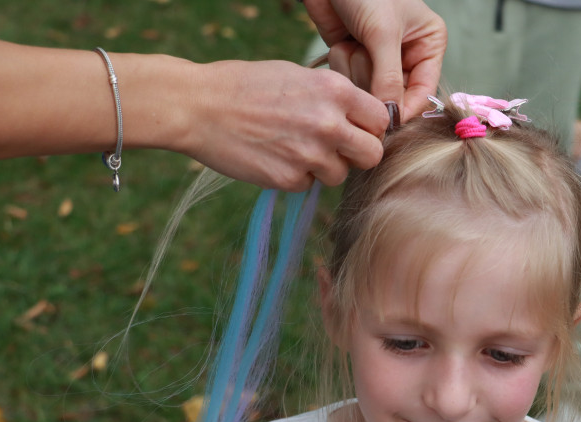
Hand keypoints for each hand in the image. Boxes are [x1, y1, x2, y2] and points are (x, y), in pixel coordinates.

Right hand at [178, 59, 387, 190]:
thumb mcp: (297, 76)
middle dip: (358, 154)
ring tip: (295, 148)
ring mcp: (309, 155)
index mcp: (335, 91)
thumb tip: (359, 119)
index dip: (370, 127)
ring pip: (340, 175)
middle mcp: (329, 123)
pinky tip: (274, 157)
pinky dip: (296, 177)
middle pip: (373, 155)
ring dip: (324, 168)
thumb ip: (333, 97)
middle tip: (338, 149)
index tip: (357, 129)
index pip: (381, 119)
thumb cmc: (246, 86)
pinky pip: (308, 185)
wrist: (199, 106)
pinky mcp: (288, 179)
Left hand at [302, 0, 445, 120]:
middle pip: (393, 98)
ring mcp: (377, 60)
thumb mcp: (383, 32)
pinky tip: (342, 43)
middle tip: (366, 53)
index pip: (424, 93)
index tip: (386, 122)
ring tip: (354, 42)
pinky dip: (341, 64)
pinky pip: (348, 82)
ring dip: (356, 69)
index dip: (405, 110)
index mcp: (427, 46)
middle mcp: (406, 57)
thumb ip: (388, 77)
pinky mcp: (353, 60)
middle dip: (374, 80)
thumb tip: (391, 117)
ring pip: (368, 92)